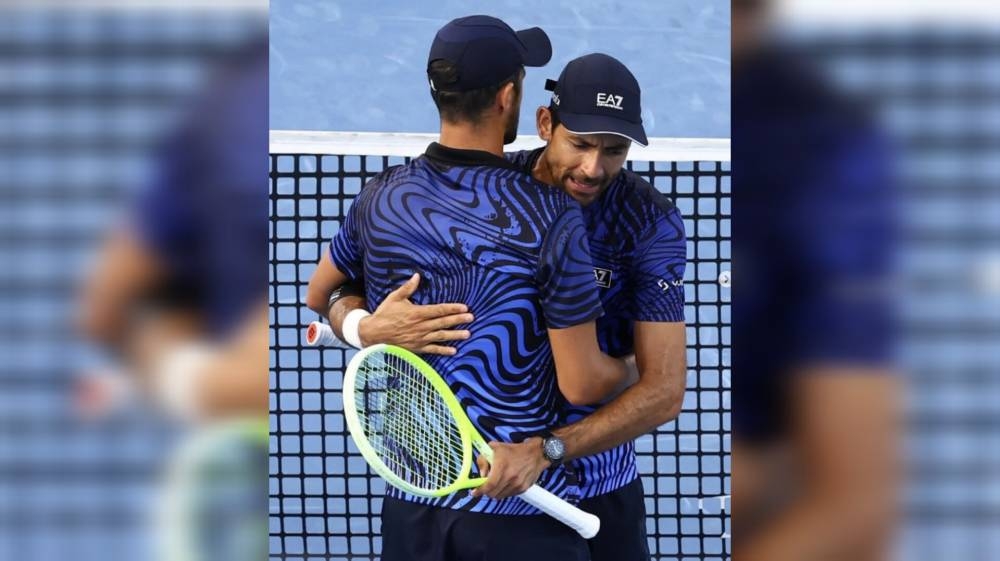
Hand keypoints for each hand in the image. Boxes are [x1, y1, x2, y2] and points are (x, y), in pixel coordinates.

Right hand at [359, 273, 473, 354]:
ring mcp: (419, 338)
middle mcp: (420, 326)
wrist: (373, 333)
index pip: (439, 310)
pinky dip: (443, 350)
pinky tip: (453, 351)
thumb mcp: (394, 298)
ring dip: (455, 335)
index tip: (464, 307)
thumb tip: (417, 276)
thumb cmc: (384, 314)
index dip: (452, 308)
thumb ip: (407, 288)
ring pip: (441, 336)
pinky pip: (432, 350)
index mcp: (417, 313)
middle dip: (458, 320)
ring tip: (467, 334)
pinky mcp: (416, 348)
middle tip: (471, 318)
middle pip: (443, 322)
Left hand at [471, 437, 549, 498]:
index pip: (488, 485)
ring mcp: (518, 484)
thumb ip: (483, 460)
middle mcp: (510, 477)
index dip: (480, 491)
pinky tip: (505, 483)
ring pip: (500, 496)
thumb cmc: (514, 450)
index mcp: (502, 466)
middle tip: (485, 485)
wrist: (536, 453)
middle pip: (493, 493)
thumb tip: (481, 474)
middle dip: (486, 491)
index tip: (474, 492)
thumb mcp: (494, 448)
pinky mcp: (523, 488)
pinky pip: (509, 495)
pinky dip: (504, 491)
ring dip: (495, 492)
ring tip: (496, 482)